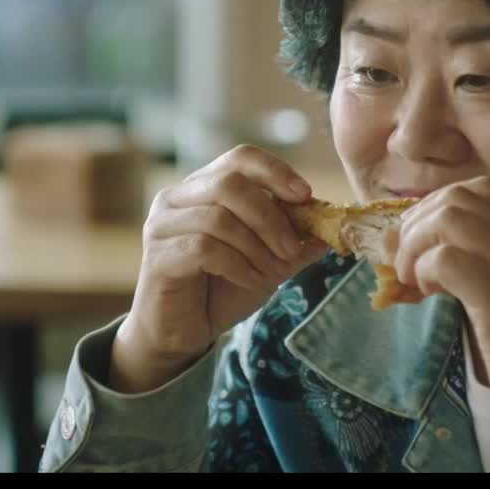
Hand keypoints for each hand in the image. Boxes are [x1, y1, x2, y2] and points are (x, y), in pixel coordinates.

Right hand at [111, 145, 328, 393]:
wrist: (183, 331)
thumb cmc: (222, 289)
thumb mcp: (268, 261)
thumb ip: (295, 241)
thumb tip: (332, 224)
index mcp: (204, 186)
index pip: (241, 157)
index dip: (275, 172)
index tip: (305, 196)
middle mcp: (177, 197)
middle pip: (230, 183)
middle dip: (270, 217)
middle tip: (291, 250)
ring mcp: (162, 225)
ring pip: (218, 218)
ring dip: (256, 248)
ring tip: (271, 273)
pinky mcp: (157, 256)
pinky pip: (204, 249)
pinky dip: (237, 266)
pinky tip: (249, 280)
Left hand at [391, 176, 489, 465]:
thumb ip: (482, 260)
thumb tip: (412, 243)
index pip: (481, 190)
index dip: (437, 207)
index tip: (421, 240)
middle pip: (458, 198)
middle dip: (418, 223)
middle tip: (406, 260)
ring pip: (448, 220)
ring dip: (415, 245)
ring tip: (413, 279)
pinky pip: (445, 259)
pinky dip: (422, 270)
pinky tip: (426, 294)